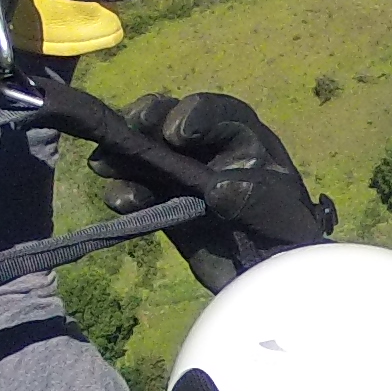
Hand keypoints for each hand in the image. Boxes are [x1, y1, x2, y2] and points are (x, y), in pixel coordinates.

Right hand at [91, 91, 337, 290]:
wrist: (270, 276)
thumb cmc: (287, 238)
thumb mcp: (281, 215)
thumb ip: (253, 198)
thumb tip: (218, 189)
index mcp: (246, 140)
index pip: (219, 114)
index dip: (196, 114)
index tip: (179, 132)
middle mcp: (209, 149)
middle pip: (172, 121)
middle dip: (149, 119)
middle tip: (132, 125)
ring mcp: (183, 175)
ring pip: (147, 152)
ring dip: (124, 154)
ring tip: (104, 163)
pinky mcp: (164, 204)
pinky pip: (139, 191)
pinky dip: (126, 192)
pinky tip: (120, 200)